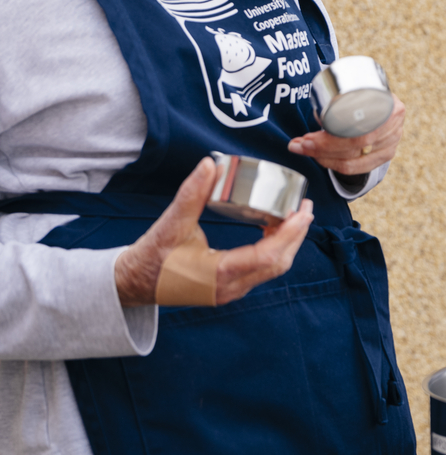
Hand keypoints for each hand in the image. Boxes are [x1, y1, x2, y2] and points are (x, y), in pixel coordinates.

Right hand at [113, 157, 313, 306]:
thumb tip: (209, 164)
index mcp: (219, 275)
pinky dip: (273, 249)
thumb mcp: (170, 224)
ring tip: (294, 216)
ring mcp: (231, 290)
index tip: (303, 211)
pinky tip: (271, 229)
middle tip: (305, 208)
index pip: (268, 256)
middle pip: (278, 263)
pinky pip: (261, 269)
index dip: (290, 233)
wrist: (131, 284)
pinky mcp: (229, 287)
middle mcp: (230, 288)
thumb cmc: (150, 257)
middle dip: (296, 235)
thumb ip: (191, 194)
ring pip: (272, 268)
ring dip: (287, 243)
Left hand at [288, 97, 405, 176]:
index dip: (330, 139)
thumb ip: (343, 95)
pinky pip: (356, 167)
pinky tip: (319, 158)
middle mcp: (394, 127)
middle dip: (322, 148)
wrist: (381, 97)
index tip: (306, 137)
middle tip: (300, 144)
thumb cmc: (364, 92)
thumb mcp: (358, 87)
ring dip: (323, 157)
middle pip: (356, 145)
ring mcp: (391, 143)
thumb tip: (315, 109)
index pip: (359, 130)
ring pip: (353, 160)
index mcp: (391, 107)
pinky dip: (334, 164)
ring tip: (304, 149)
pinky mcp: (384, 155)